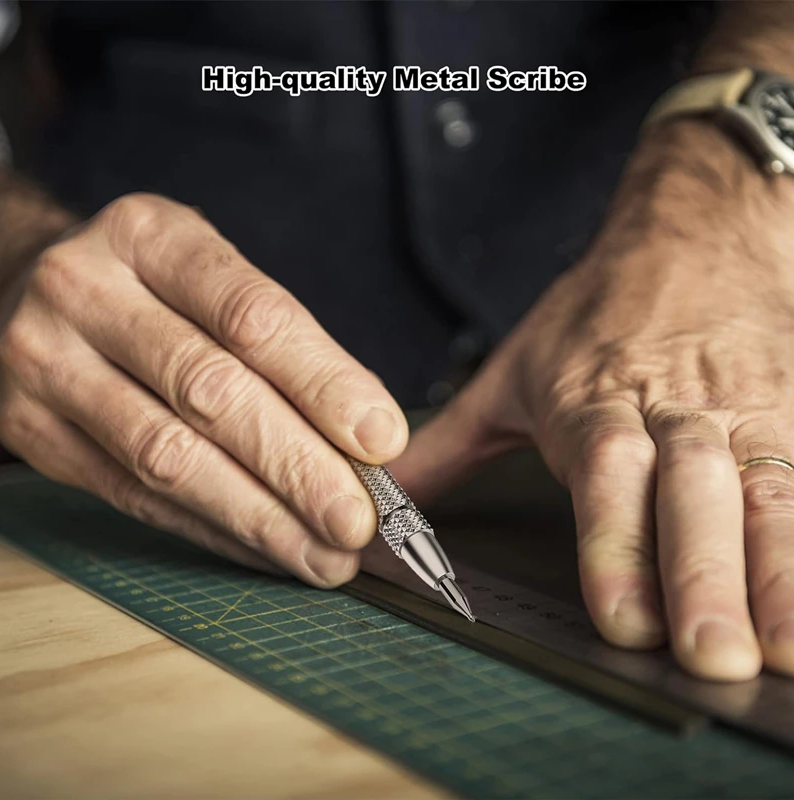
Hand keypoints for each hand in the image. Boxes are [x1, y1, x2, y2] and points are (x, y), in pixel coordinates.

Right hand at [0, 193, 407, 583]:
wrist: (31, 291)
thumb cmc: (153, 288)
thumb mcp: (215, 280)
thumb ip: (286, 345)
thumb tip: (366, 434)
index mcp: (149, 237)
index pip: (251, 316)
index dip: (323, 384)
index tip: (381, 440)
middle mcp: (85, 291)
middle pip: (211, 392)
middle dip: (297, 467)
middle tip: (357, 520)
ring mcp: (47, 363)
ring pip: (168, 457)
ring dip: (259, 517)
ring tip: (323, 554)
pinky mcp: (33, 432)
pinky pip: (134, 496)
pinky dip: (212, 530)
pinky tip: (264, 549)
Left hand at [392, 121, 793, 681]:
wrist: (695, 237)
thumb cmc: (596, 315)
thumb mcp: (509, 374)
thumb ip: (447, 444)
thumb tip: (379, 498)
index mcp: (595, 406)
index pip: (606, 478)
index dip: (614, 548)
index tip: (621, 620)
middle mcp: (674, 416)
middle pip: (691, 495)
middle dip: (703, 577)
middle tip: (710, 655)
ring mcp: (745, 417)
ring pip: (767, 495)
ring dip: (780, 574)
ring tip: (785, 649)